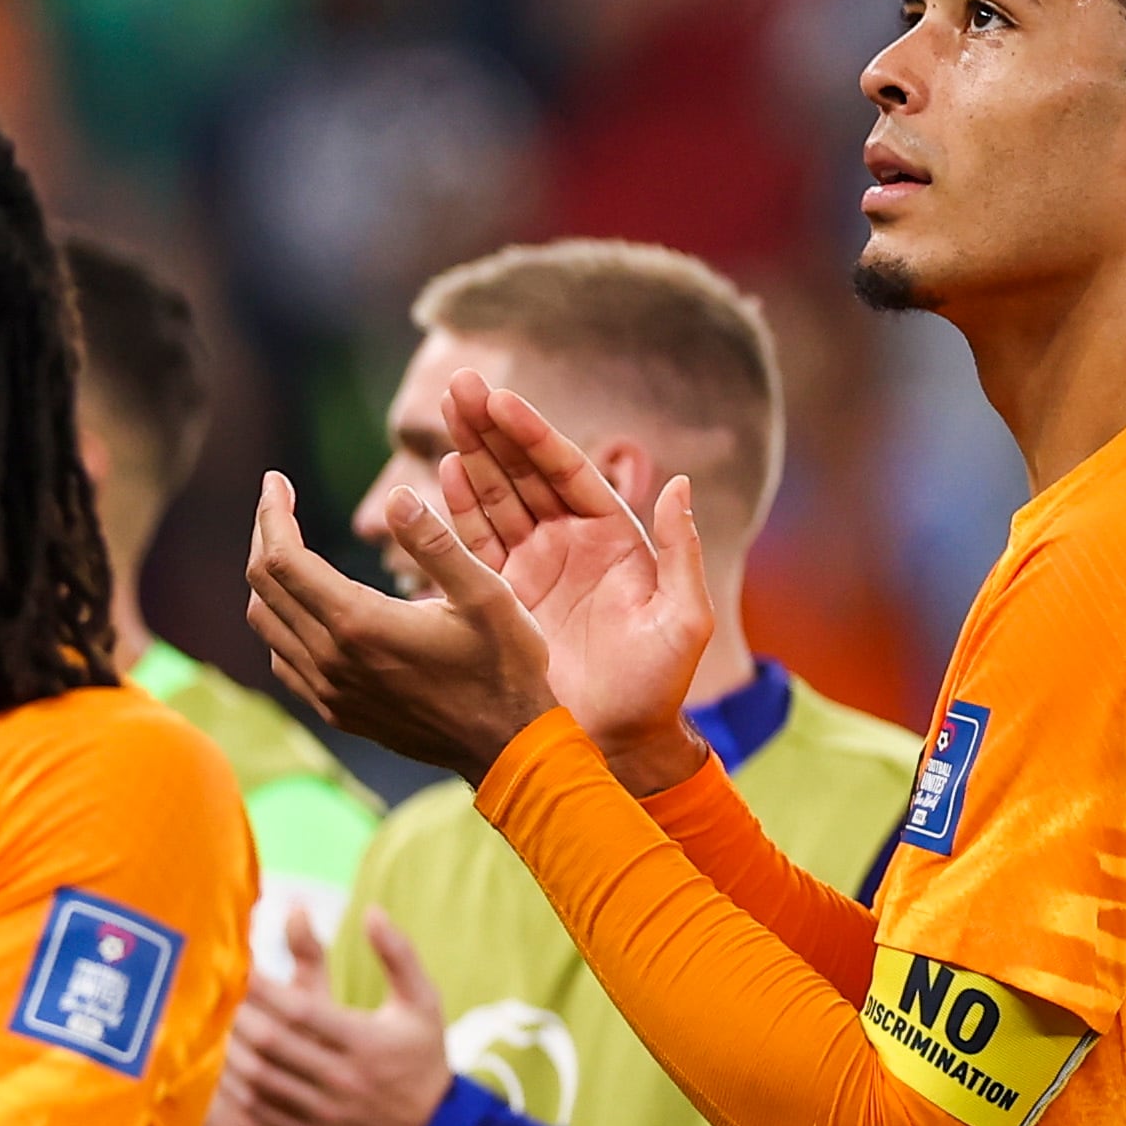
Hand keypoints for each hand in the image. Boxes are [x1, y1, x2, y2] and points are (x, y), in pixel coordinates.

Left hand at [224, 908, 454, 1125]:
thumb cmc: (423, 1056)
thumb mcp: (423, 1003)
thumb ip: (398, 955)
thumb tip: (372, 910)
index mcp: (367, 1042)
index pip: (300, 1010)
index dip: (263, 988)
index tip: (238, 966)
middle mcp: (343, 1080)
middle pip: (272, 1043)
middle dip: (237, 1014)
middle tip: (215, 991)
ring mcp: (325, 1113)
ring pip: (259, 1077)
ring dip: (230, 1047)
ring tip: (214, 1021)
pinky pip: (260, 1109)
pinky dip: (236, 1084)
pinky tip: (224, 1060)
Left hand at [244, 469, 558, 779]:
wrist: (506, 745)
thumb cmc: (504, 665)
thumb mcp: (487, 594)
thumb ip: (438, 542)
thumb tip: (396, 495)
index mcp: (358, 623)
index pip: (281, 559)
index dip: (272, 513)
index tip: (275, 481)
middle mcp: (330, 659)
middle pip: (263, 586)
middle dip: (264, 534)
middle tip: (279, 504)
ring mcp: (327, 690)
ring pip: (264, 623)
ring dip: (267, 579)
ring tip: (288, 546)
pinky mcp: (334, 710)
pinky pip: (283, 658)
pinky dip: (279, 621)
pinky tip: (305, 604)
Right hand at [437, 373, 716, 794]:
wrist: (613, 741)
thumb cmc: (657, 686)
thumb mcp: (684, 620)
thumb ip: (682, 552)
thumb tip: (679, 484)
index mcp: (612, 539)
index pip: (568, 472)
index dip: (534, 436)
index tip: (503, 400)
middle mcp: (568, 543)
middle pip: (524, 472)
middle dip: (493, 428)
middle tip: (461, 384)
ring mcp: (531, 567)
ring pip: (495, 498)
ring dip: (470, 454)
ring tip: (445, 411)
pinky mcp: (500, 597)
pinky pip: (474, 544)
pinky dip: (456, 508)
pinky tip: (441, 473)